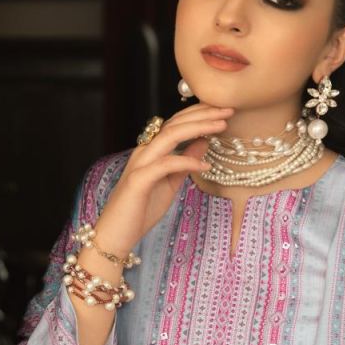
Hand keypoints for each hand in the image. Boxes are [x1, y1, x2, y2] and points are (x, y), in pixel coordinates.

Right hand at [93, 102, 234, 255]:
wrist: (116, 235)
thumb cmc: (141, 210)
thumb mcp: (171, 183)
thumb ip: (185, 162)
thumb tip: (203, 143)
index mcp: (151, 150)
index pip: (176, 124)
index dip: (199, 114)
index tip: (223, 110)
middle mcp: (144, 151)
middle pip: (175, 123)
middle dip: (203, 114)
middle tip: (228, 109)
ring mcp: (140, 164)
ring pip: (169, 136)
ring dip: (197, 128)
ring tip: (221, 126)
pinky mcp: (138, 180)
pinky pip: (165, 164)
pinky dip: (186, 162)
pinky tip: (205, 165)